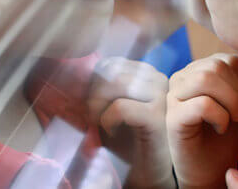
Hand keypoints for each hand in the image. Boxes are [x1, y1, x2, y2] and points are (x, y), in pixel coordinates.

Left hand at [88, 57, 173, 187]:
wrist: (148, 173)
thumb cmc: (127, 140)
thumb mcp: (109, 107)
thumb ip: (99, 88)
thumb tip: (74, 72)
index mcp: (148, 73)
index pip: (110, 63)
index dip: (93, 82)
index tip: (90, 105)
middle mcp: (159, 80)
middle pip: (112, 70)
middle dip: (93, 93)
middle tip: (91, 117)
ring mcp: (162, 97)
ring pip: (116, 83)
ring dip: (97, 104)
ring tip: (99, 123)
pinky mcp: (158, 118)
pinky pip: (120, 107)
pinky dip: (106, 119)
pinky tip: (110, 132)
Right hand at [166, 54, 237, 188]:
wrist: (210, 170)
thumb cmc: (225, 137)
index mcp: (196, 71)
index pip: (226, 59)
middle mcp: (181, 79)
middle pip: (217, 65)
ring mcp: (173, 97)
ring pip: (206, 78)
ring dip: (230, 102)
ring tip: (232, 119)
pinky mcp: (172, 118)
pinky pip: (203, 104)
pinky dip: (221, 117)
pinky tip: (220, 128)